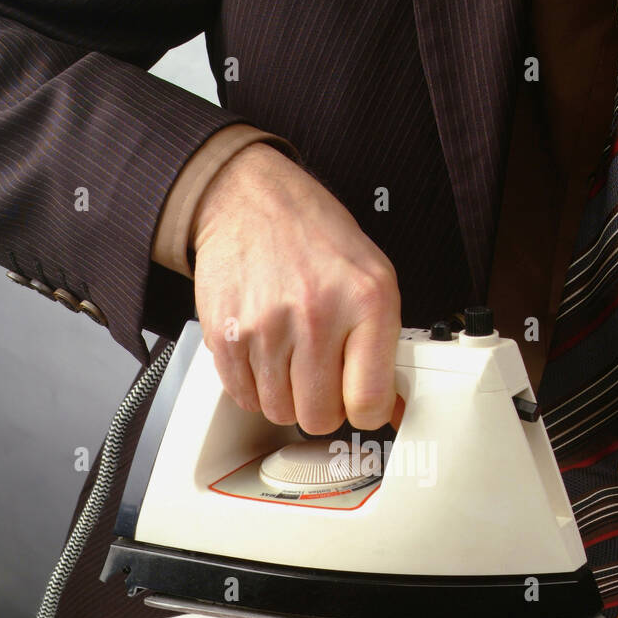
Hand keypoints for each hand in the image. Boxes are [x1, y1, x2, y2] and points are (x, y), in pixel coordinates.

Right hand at [191, 142, 400, 432]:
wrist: (250, 200)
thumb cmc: (314, 238)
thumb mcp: (374, 276)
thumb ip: (384, 343)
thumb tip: (392, 407)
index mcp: (366, 301)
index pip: (369, 402)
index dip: (366, 412)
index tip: (360, 403)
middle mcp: (316, 314)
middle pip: (319, 416)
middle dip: (321, 406)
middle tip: (321, 378)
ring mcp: (267, 326)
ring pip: (279, 411)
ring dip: (285, 395)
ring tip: (290, 357)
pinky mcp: (225, 335)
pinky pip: (242, 396)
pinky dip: (253, 385)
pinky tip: (264, 353)